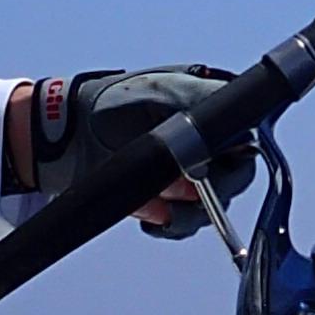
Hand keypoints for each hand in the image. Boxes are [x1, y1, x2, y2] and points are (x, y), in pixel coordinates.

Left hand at [5, 67, 255, 237]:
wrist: (66, 133)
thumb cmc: (110, 101)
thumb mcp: (160, 90)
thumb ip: (200, 107)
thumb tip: (224, 151)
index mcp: (213, 113)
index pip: (247, 145)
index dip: (233, 164)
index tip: (207, 174)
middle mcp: (207, 146)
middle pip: (234, 183)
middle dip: (207, 194)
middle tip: (176, 193)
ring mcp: (187, 177)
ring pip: (210, 210)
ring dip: (184, 213)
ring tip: (155, 204)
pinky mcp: (166, 202)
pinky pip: (181, 224)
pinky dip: (166, 224)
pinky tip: (148, 216)